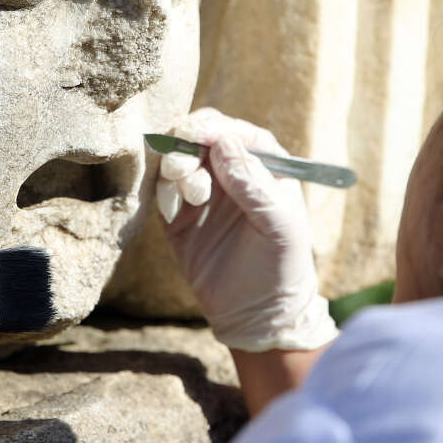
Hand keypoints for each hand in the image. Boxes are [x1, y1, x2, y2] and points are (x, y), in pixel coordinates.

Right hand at [156, 109, 337, 352]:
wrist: (257, 314)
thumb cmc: (281, 264)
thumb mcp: (278, 223)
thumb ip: (253, 183)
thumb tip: (223, 143)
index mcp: (261, 164)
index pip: (232, 131)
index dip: (212, 128)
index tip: (196, 135)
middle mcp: (229, 171)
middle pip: (197, 137)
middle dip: (185, 143)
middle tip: (182, 167)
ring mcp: (201, 192)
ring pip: (176, 160)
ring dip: (176, 168)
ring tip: (192, 195)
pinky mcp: (177, 217)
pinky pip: (161, 191)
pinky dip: (162, 192)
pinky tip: (174, 211)